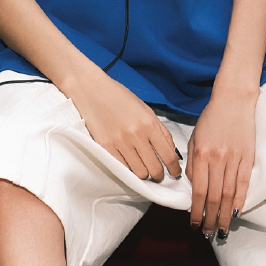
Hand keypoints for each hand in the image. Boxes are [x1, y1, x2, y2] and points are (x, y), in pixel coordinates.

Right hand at [62, 70, 179, 185]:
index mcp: (149, 124)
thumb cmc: (119, 97)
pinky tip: (129, 164)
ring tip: (143, 168)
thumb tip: (171, 152)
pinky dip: (128, 170)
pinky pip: (122, 168)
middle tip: (158, 174)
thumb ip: (161, 131)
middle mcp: (136, 135)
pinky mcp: (105, 147)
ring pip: (139, 172)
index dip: (174, 169)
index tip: (174, 173)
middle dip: (159, 175)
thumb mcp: (146, 109)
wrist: (91, 90)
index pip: (168, 156)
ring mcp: (120, 143)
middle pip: (155, 169)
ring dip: (144, 174)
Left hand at [186, 88, 257, 237]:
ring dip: (225, 214)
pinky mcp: (247, 157)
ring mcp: (234, 158)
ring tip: (222, 229)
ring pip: (229, 194)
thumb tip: (194, 186)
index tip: (195, 224)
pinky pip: (243, 183)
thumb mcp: (194, 138)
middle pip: (214, 196)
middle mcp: (217, 159)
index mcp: (201, 154)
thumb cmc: (211, 118)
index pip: (199, 190)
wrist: (233, 100)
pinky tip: (236, 213)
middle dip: (210, 218)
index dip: (197, 210)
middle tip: (208, 232)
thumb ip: (192, 163)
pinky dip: (240, 200)